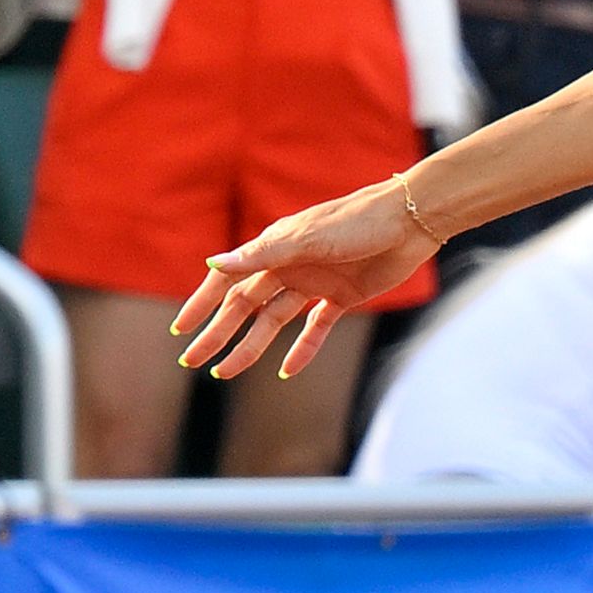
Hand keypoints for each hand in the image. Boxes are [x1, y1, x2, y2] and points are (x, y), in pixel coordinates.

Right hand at [177, 173, 432, 382]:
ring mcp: (316, 282)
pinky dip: (302, 350)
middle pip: (245, 306)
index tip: (180, 329)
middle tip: (193, 360)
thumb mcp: (306, 238)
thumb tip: (214, 263)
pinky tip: (286, 371)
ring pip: (274, 321)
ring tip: (227, 372)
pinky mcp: (343, 296)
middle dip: (218, 334)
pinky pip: (316, 328)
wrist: (411, 220)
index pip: (228, 280)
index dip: (202, 304)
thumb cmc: (358, 220)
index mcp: (275, 247)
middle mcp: (290, 265)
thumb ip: (262, 255)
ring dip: (251, 346)